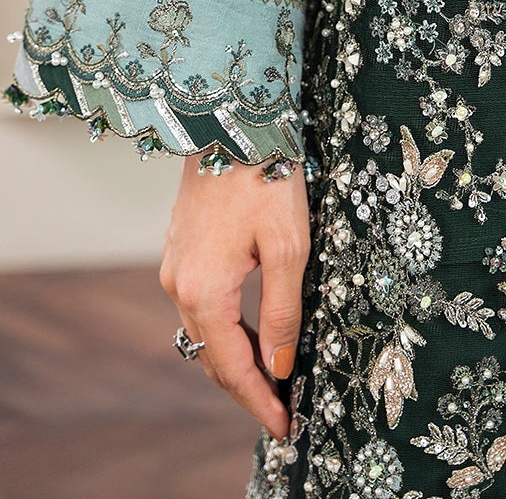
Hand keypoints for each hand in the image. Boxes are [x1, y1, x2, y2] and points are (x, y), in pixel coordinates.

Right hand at [159, 153, 309, 440]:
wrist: (231, 122)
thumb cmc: (265, 179)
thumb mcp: (287, 247)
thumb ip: (282, 310)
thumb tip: (280, 365)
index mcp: (204, 290)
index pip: (232, 367)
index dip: (259, 401)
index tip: (285, 426)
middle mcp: (179, 284)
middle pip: (213, 356)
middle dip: (247, 387)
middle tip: (281, 411)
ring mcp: (175, 266)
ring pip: (205, 331)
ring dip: (236, 358)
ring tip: (272, 378)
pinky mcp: (181, 249)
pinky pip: (201, 306)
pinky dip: (225, 328)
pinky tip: (251, 330)